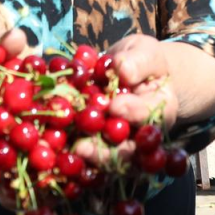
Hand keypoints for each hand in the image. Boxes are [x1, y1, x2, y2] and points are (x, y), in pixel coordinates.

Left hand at [72, 34, 176, 163]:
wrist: (133, 74)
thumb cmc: (142, 61)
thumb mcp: (145, 53)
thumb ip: (137, 62)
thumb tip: (122, 70)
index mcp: (160, 109)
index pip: (148, 115)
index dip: (133, 112)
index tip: (115, 106)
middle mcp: (142, 134)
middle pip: (128, 151)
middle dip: (105, 152)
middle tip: (83, 148)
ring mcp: (121, 145)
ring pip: (107, 160)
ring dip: (86, 159)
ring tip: (68, 154)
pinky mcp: (99, 145)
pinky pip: (87, 156)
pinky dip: (72, 157)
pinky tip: (55, 153)